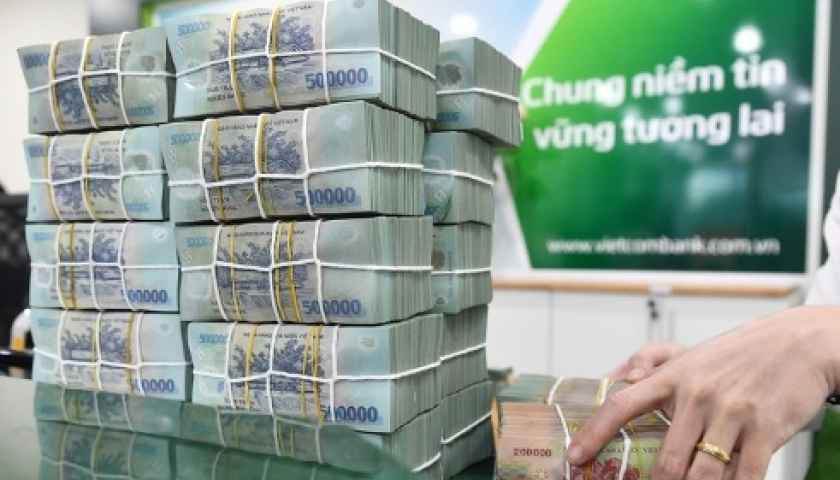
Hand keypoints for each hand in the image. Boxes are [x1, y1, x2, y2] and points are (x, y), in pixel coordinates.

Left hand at [567, 305, 839, 478]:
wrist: (798, 342)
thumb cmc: (738, 354)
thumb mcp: (692, 357)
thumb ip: (653, 369)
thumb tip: (617, 381)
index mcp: (673, 376)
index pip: (621, 405)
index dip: (594, 433)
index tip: (575, 456)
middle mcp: (697, 395)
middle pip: (667, 459)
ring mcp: (732, 413)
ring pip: (702, 474)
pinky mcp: (765, 430)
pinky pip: (745, 476)